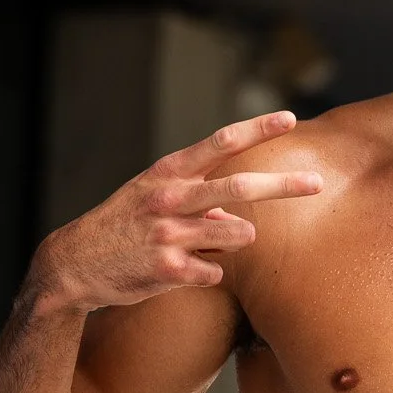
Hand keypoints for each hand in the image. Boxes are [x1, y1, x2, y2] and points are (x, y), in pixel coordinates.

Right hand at [27, 110, 321, 311]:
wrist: (74, 265)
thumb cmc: (122, 225)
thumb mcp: (153, 197)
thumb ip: (197, 196)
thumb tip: (236, 211)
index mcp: (168, 173)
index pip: (220, 142)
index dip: (257, 129)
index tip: (289, 119)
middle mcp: (170, 198)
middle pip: (239, 186)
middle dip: (284, 185)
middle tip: (318, 183)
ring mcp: (168, 234)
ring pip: (236, 234)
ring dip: (237, 239)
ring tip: (213, 243)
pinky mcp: (167, 270)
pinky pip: (215, 272)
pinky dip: (208, 273)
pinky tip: (184, 271)